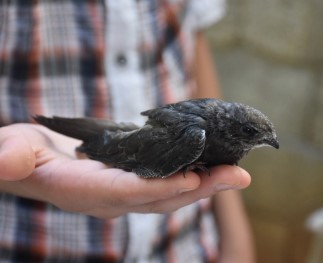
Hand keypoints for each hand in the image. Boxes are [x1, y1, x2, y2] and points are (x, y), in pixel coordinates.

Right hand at [0, 124, 250, 217]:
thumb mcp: (12, 150)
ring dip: (205, 182)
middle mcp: (110, 198)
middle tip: (238, 176)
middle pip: (160, 197)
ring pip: (170, 191)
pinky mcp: (132, 181)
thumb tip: (6, 158)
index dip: (158, 188)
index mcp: (83, 191)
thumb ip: (12, 157)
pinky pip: (167, 180)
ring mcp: (124, 192)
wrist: (32, 161)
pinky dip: (192, 174)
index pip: (125, 192)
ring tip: (237, 172)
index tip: (192, 180)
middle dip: (199, 188)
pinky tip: (214, 165)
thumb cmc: (21, 154)